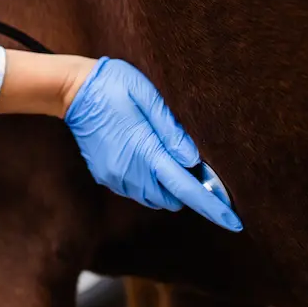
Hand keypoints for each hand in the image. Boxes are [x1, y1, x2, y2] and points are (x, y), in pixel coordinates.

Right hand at [64, 58, 242, 231]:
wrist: (73, 89)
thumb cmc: (114, 85)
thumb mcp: (147, 96)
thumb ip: (171, 130)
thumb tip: (194, 160)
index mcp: (145, 151)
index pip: (186, 189)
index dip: (212, 206)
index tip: (234, 221)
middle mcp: (129, 172)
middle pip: (172, 199)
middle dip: (188, 190)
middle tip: (195, 164)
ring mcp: (115, 176)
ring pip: (153, 198)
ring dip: (167, 186)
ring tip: (168, 156)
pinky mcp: (106, 175)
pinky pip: (136, 190)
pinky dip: (149, 181)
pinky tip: (147, 155)